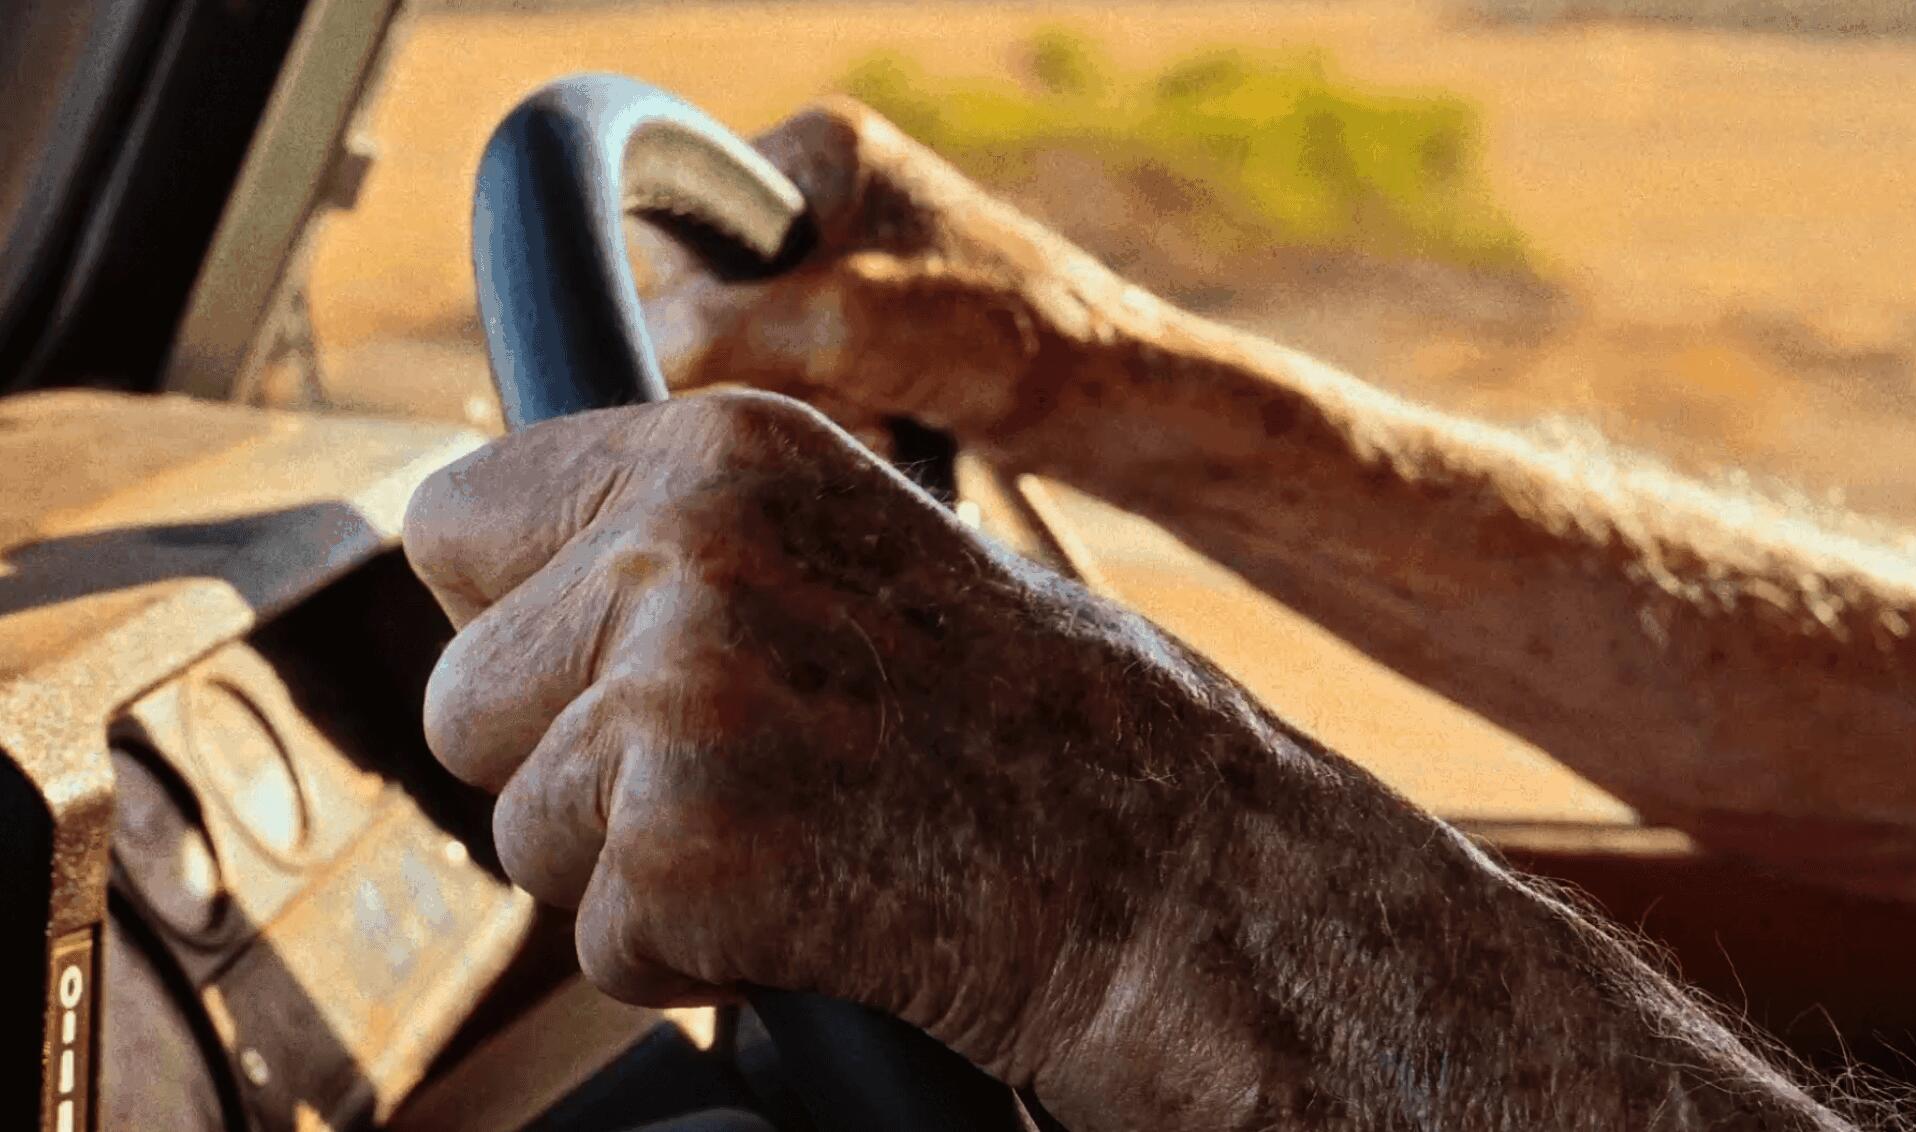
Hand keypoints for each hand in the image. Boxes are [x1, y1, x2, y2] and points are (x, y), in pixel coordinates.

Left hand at [401, 390, 1254, 1107]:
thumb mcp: (840, 554)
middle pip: (464, 698)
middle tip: (744, 779)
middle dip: (570, 768)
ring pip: (521, 831)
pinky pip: (601, 942)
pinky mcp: (689, 841)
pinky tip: (821, 909)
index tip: (613, 672)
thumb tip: (482, 577)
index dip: (524, 621)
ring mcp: (683, 686)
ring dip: (639, 869)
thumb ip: (664, 545)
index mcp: (720, 446)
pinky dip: (694, 960)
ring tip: (802, 835)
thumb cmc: (1021, 724)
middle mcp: (685, 541)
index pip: (457, 517)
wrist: (1175, 862)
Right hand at [637, 99, 1145, 458]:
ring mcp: (857, 267)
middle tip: (844, 387)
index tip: (733, 356)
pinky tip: (896, 428)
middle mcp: (832, 197)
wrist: (1126, 404)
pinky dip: (838, 420)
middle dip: (763, 365)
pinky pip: (807, 387)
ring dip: (806, 402)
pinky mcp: (881, 334)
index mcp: (819, 150)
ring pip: (758, 357)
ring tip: (883, 411)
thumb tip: (620, 355)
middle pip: (713, 300)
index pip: (675, 219)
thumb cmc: (1010, 338)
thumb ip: (715, 330)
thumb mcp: (842, 325)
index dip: (683, 303)